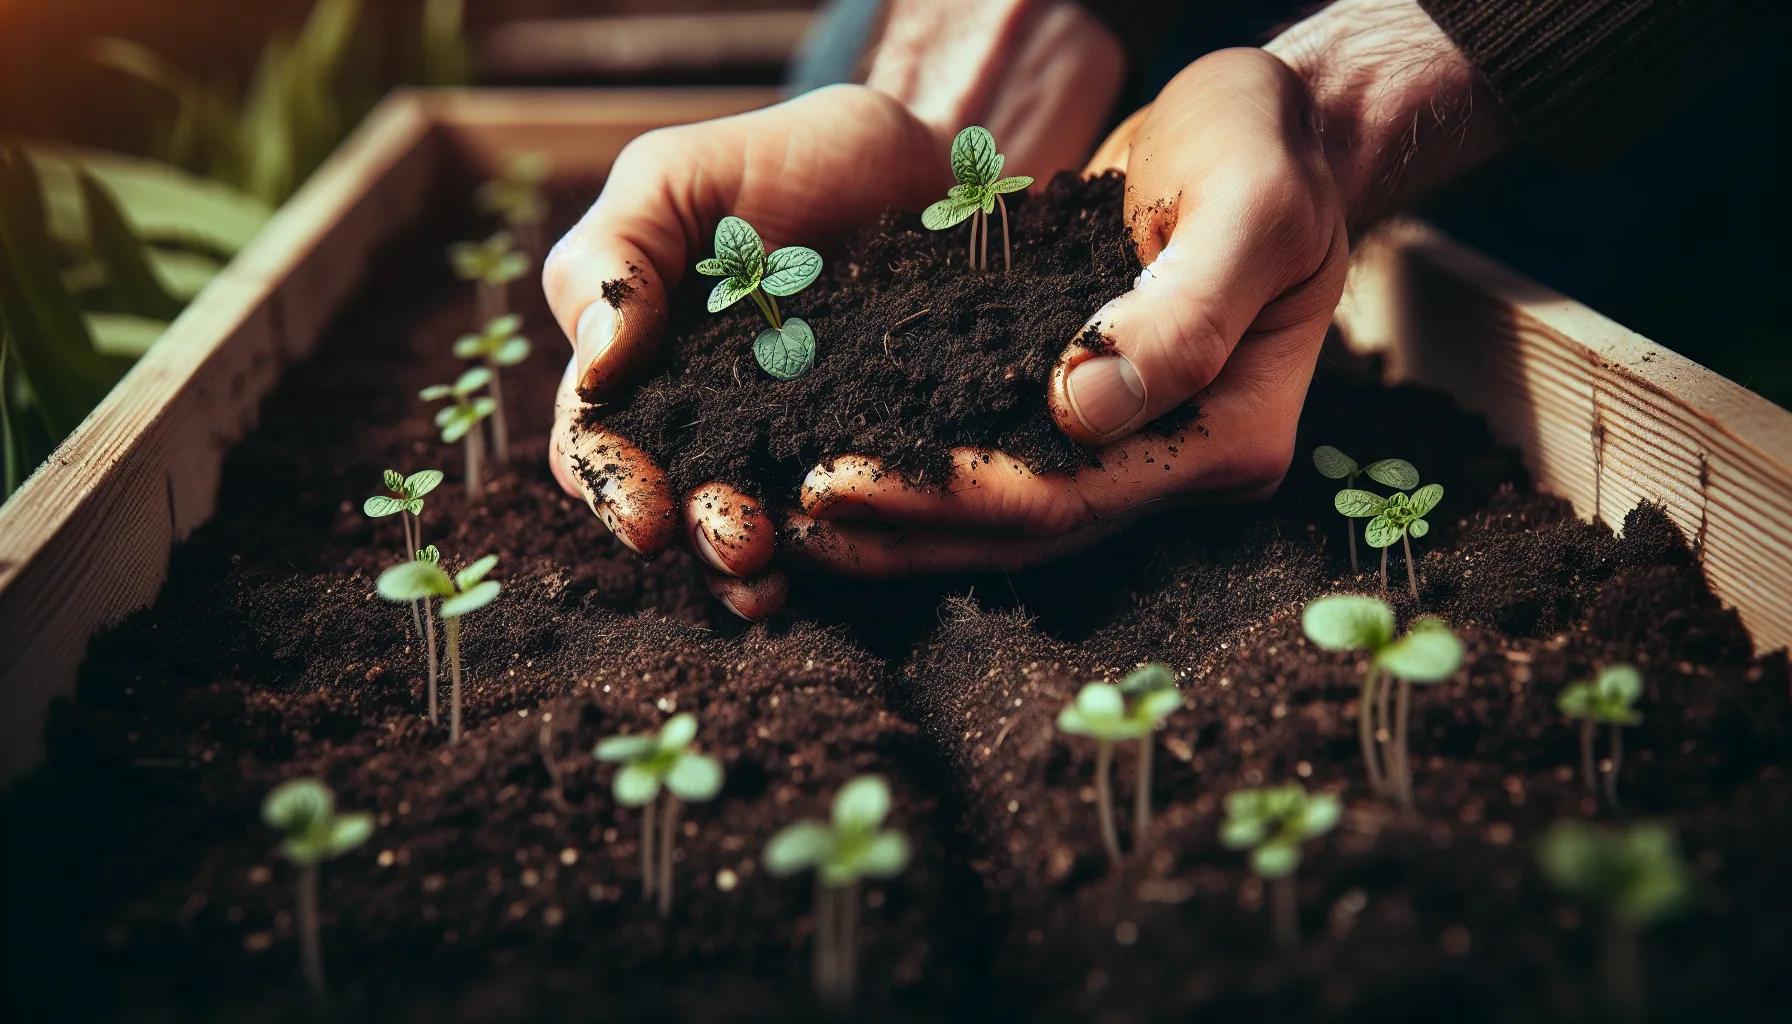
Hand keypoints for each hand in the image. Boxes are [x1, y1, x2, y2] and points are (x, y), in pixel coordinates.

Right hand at [544, 85, 943, 616]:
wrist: (930, 159)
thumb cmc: (793, 157)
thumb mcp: (679, 175)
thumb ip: (614, 258)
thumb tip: (598, 368)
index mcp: (641, 364)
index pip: (595, 445)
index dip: (612, 487)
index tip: (647, 515)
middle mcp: (705, 422)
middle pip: (668, 504)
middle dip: (694, 535)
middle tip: (739, 542)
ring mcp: (788, 447)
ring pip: (747, 527)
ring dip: (747, 565)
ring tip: (773, 578)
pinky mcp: (870, 459)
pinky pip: (844, 518)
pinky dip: (836, 549)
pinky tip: (845, 559)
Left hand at [789, 0, 1512, 577]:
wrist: (1271, 128)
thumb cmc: (1268, 147)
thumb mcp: (1251, 205)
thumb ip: (1184, 309)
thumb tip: (1084, 408)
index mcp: (1229, 438)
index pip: (1073, 497)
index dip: (952, 498)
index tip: (841, 483)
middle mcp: (1180, 462)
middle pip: (1028, 528)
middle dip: (906, 524)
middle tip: (789, 516)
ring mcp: (1140, 445)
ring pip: (1008, 512)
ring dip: (906, 517)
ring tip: (798, 514)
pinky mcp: (1097, 414)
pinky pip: (1002, 456)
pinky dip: (927, 465)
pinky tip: (850, 456)